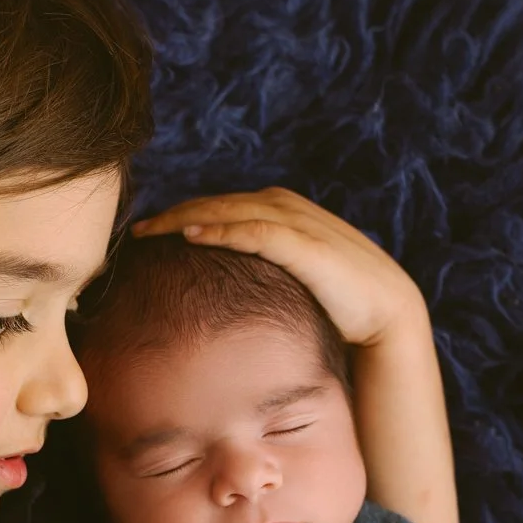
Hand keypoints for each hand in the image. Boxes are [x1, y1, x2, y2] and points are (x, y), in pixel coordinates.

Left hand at [131, 187, 425, 347]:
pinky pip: (255, 231)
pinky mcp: (308, 245)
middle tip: (135, 232)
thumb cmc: (336, 308)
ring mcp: (298, 223)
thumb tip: (216, 295)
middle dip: (173, 214)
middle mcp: (287, 208)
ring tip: (149, 232)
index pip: (220, 206)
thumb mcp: (287, 283)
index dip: (181, 215)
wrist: (386, 318)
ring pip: (230, 211)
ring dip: (186, 218)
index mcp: (280, 212)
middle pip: (217, 203)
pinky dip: (222, 230)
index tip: (146, 234)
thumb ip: (256, 274)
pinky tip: (191, 237)